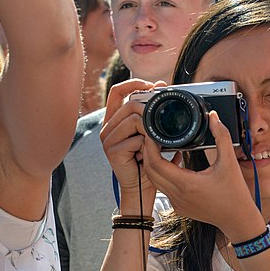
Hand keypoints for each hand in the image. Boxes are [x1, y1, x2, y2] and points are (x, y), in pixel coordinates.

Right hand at [100, 79, 165, 211]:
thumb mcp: (151, 133)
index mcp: (115, 120)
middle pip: (129, 104)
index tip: (153, 85)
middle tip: (160, 123)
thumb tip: (161, 87)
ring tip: (153, 144)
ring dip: (150, 131)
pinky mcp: (112, 150)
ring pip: (133, 120)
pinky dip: (147, 145)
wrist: (143, 187)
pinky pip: (135, 138)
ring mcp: (108, 138)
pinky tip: (147, 154)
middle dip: (149, 111)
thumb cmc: (148, 160)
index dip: (134, 83)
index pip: (117, 91)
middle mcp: (108, 127)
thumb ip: (151, 114)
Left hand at [143, 111, 264, 239]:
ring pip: (155, 180)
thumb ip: (221, 136)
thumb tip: (214, 117)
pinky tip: (175, 163)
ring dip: (154, 164)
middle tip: (153, 137)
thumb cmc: (235, 193)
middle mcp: (177, 195)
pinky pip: (164, 188)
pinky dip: (164, 174)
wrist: (238, 220)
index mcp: (186, 184)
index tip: (152, 134)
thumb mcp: (229, 162)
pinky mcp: (179, 207)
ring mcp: (177, 203)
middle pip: (150, 171)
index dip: (150, 146)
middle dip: (147, 152)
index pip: (155, 163)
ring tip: (162, 147)